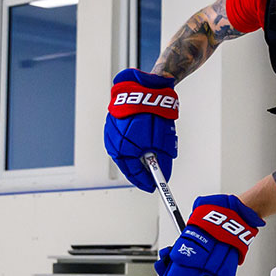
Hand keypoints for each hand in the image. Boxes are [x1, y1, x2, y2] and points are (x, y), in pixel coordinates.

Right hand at [105, 68, 178, 191]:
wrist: (148, 88)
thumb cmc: (155, 115)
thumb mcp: (163, 143)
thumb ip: (162, 163)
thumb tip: (162, 176)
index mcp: (123, 150)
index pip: (133, 174)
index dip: (146, 182)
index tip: (155, 187)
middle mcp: (114, 142)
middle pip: (128, 164)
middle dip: (143, 170)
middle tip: (155, 175)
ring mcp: (111, 131)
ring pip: (126, 152)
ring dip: (139, 156)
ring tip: (152, 157)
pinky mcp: (114, 122)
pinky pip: (124, 139)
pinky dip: (135, 144)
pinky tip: (144, 143)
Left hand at [155, 195, 264, 275]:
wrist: (224, 212)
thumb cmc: (217, 235)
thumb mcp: (193, 261)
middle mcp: (213, 274)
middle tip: (164, 271)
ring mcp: (208, 262)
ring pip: (185, 272)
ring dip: (172, 266)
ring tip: (165, 258)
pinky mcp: (203, 251)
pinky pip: (186, 259)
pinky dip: (176, 256)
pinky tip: (170, 251)